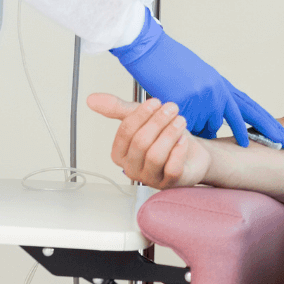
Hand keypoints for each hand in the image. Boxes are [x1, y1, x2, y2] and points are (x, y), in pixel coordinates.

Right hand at [87, 93, 211, 189]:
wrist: (191, 153)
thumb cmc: (163, 137)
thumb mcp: (141, 119)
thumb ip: (117, 109)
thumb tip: (92, 99)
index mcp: (120, 154)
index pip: (125, 132)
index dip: (141, 115)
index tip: (155, 102)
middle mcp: (132, 168)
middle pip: (141, 143)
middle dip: (158, 122)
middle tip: (171, 108)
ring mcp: (150, 178)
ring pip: (155, 156)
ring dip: (170, 134)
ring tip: (180, 120)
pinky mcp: (169, 183)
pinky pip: (171, 169)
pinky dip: (178, 151)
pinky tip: (183, 139)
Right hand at [110, 9, 283, 148]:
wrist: (150, 49)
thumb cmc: (168, 62)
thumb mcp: (197, 77)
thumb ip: (209, 96)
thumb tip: (216, 119)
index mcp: (219, 84)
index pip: (248, 105)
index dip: (265, 119)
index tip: (279, 132)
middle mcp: (217, 91)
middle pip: (245, 116)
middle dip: (266, 130)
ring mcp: (203, 98)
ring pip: (209, 127)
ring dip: (202, 130)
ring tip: (192, 125)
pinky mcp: (187, 104)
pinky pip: (188, 126)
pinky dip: (182, 128)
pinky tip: (175, 122)